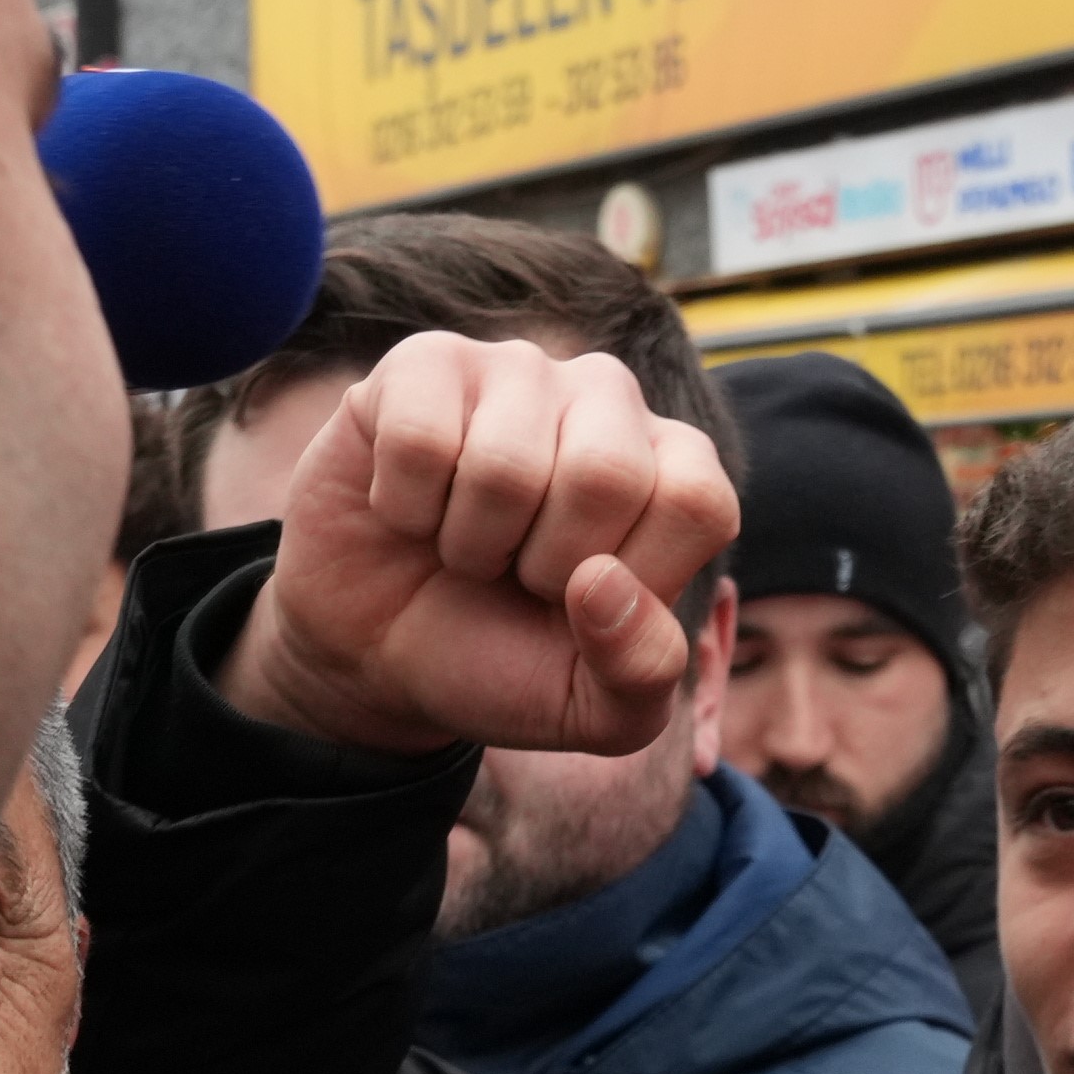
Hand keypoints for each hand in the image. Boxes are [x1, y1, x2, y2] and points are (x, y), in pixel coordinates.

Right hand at [217, 333, 739, 761]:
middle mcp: (608, 399)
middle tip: (516, 572)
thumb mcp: (592, 709)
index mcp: (673, 470)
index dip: (634, 580)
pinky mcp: (424, 364)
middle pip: (606, 474)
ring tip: (463, 543)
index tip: (586, 604)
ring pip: (505, 465)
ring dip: (468, 542)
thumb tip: (600, 581)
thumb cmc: (501, 662)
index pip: (697, 503)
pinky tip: (409, 508)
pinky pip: (420, 439)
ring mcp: (516, 371)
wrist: (376, 653)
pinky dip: (404, 507)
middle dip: (543, 564)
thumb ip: (641, 672)